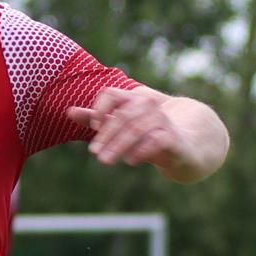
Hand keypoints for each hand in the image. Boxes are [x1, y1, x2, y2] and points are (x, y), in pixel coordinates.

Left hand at [66, 86, 184, 168]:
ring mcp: (164, 121)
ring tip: (105, 161)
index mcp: (134, 99)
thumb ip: (98, 118)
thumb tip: (69, 112)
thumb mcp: (122, 124)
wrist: (187, 146)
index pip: (112, 93)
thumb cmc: (149, 134)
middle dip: (107, 134)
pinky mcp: (174, 139)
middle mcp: (149, 106)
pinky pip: (157, 140)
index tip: (94, 126)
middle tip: (94, 152)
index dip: (100, 108)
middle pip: (124, 114)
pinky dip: (141, 151)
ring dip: (119, 145)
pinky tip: (130, 161)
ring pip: (138, 127)